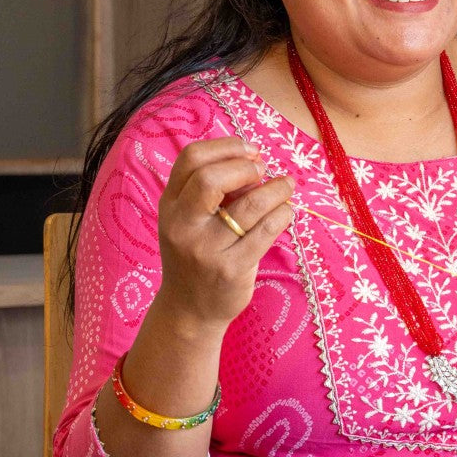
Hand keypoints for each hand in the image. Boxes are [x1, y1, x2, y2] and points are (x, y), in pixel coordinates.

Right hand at [154, 137, 294, 333]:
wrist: (189, 310)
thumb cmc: (198, 253)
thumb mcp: (190, 219)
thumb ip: (214, 189)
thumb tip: (256, 160)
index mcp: (170, 204)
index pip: (191, 159)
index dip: (226, 146)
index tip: (251, 150)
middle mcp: (182, 225)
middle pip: (211, 179)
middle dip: (247, 167)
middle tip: (263, 170)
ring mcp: (206, 249)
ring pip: (250, 204)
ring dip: (277, 189)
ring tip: (286, 187)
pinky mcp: (231, 269)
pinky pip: (267, 230)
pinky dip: (283, 213)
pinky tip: (285, 212)